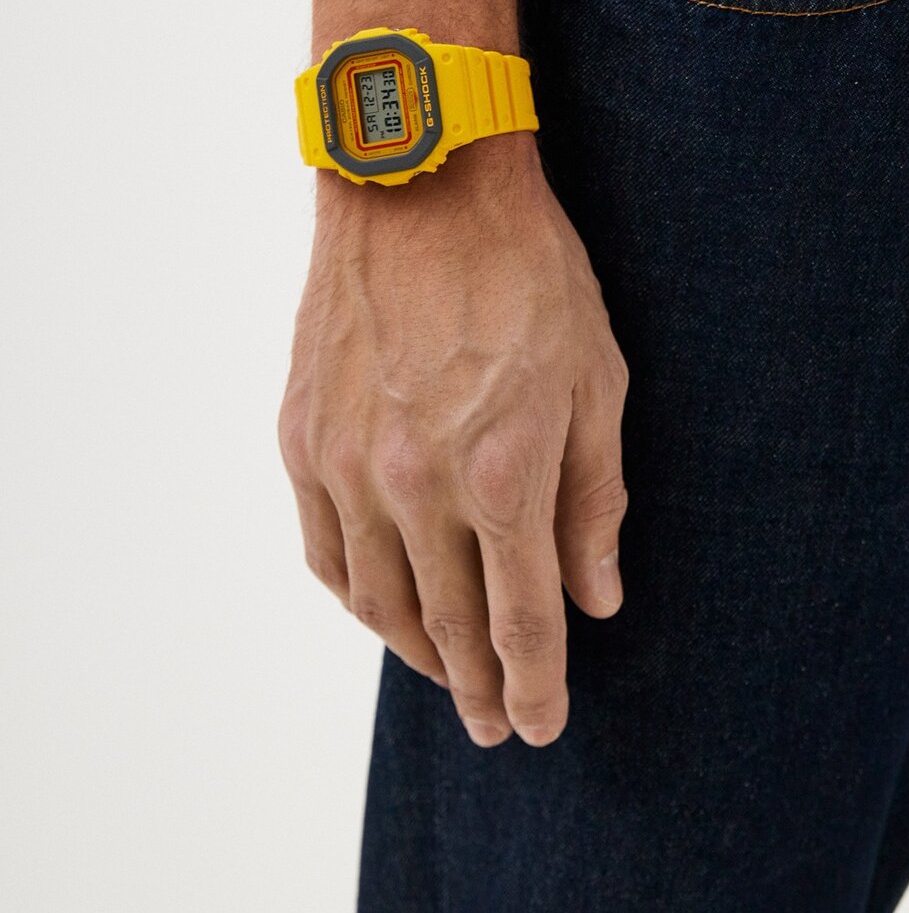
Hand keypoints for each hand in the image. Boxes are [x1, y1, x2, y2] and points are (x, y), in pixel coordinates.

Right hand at [278, 133, 627, 746]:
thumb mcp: (598, 378)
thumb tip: (598, 596)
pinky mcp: (304, 437)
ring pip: (379, 602)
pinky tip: (382, 610)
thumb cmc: (529, 270)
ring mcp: (349, 465)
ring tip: (448, 679)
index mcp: (504, 475)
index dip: (535, 687)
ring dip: (416, 654)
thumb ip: (596, 499)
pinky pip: (325, 551)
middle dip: (478, 688)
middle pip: (449, 627)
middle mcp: (418, 485)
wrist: (422, 184)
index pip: (523, 622)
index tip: (541, 728)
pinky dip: (356, 597)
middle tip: (494, 725)